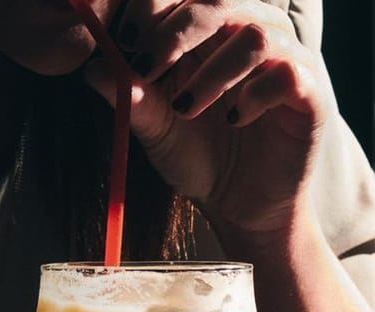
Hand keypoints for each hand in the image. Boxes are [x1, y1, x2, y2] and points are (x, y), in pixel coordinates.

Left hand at [84, 0, 326, 236]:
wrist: (238, 203)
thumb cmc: (197, 156)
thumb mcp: (154, 128)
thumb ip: (130, 97)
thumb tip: (92, 69)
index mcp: (207, 36)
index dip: (155, 5)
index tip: (126, 39)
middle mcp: (247, 38)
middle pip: (221, 1)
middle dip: (176, 30)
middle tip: (147, 67)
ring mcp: (282, 62)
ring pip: (255, 35)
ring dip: (211, 71)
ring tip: (185, 109)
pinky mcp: (307, 94)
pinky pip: (288, 73)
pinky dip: (254, 94)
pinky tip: (233, 119)